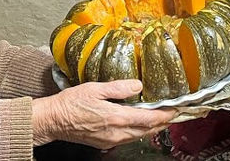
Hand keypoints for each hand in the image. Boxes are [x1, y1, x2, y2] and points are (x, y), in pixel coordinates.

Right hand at [31, 79, 175, 148]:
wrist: (53, 121)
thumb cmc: (71, 103)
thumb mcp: (95, 88)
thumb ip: (119, 88)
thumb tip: (138, 85)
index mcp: (116, 117)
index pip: (149, 119)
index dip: (165, 115)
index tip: (175, 109)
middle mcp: (116, 132)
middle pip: (147, 130)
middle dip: (162, 123)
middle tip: (172, 114)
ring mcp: (111, 140)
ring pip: (138, 136)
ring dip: (151, 128)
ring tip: (160, 118)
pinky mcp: (104, 143)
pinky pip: (128, 139)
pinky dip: (138, 132)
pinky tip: (138, 124)